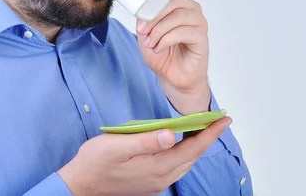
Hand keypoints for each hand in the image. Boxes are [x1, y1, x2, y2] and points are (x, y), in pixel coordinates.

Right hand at [57, 117, 231, 194]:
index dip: (210, 133)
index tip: (224, 119)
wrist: (81, 185)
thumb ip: (145, 140)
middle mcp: (161, 177)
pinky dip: (185, 153)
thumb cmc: (95, 162)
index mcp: (157, 167)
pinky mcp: (150, 183)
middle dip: (208, 137)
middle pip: (193, 156)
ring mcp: (157, 182)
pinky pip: (176, 167)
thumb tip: (171, 134)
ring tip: (205, 129)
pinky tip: (181, 143)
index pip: (193, 148)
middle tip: (218, 120)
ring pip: (186, 163)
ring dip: (198, 146)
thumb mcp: (117, 146)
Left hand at [136, 0, 210, 114]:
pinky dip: (167, 40)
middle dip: (154, 15)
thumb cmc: (161, 53)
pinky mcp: (202, 37)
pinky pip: (184, 32)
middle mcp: (190, 8)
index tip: (142, 4)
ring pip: (178, 16)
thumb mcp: (145, 31)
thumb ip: (145, 14)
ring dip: (159, 30)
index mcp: (176, 3)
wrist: (172, 77)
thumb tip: (141, 3)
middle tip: (142, 30)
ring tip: (150, 42)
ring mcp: (198, 22)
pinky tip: (159, 48)